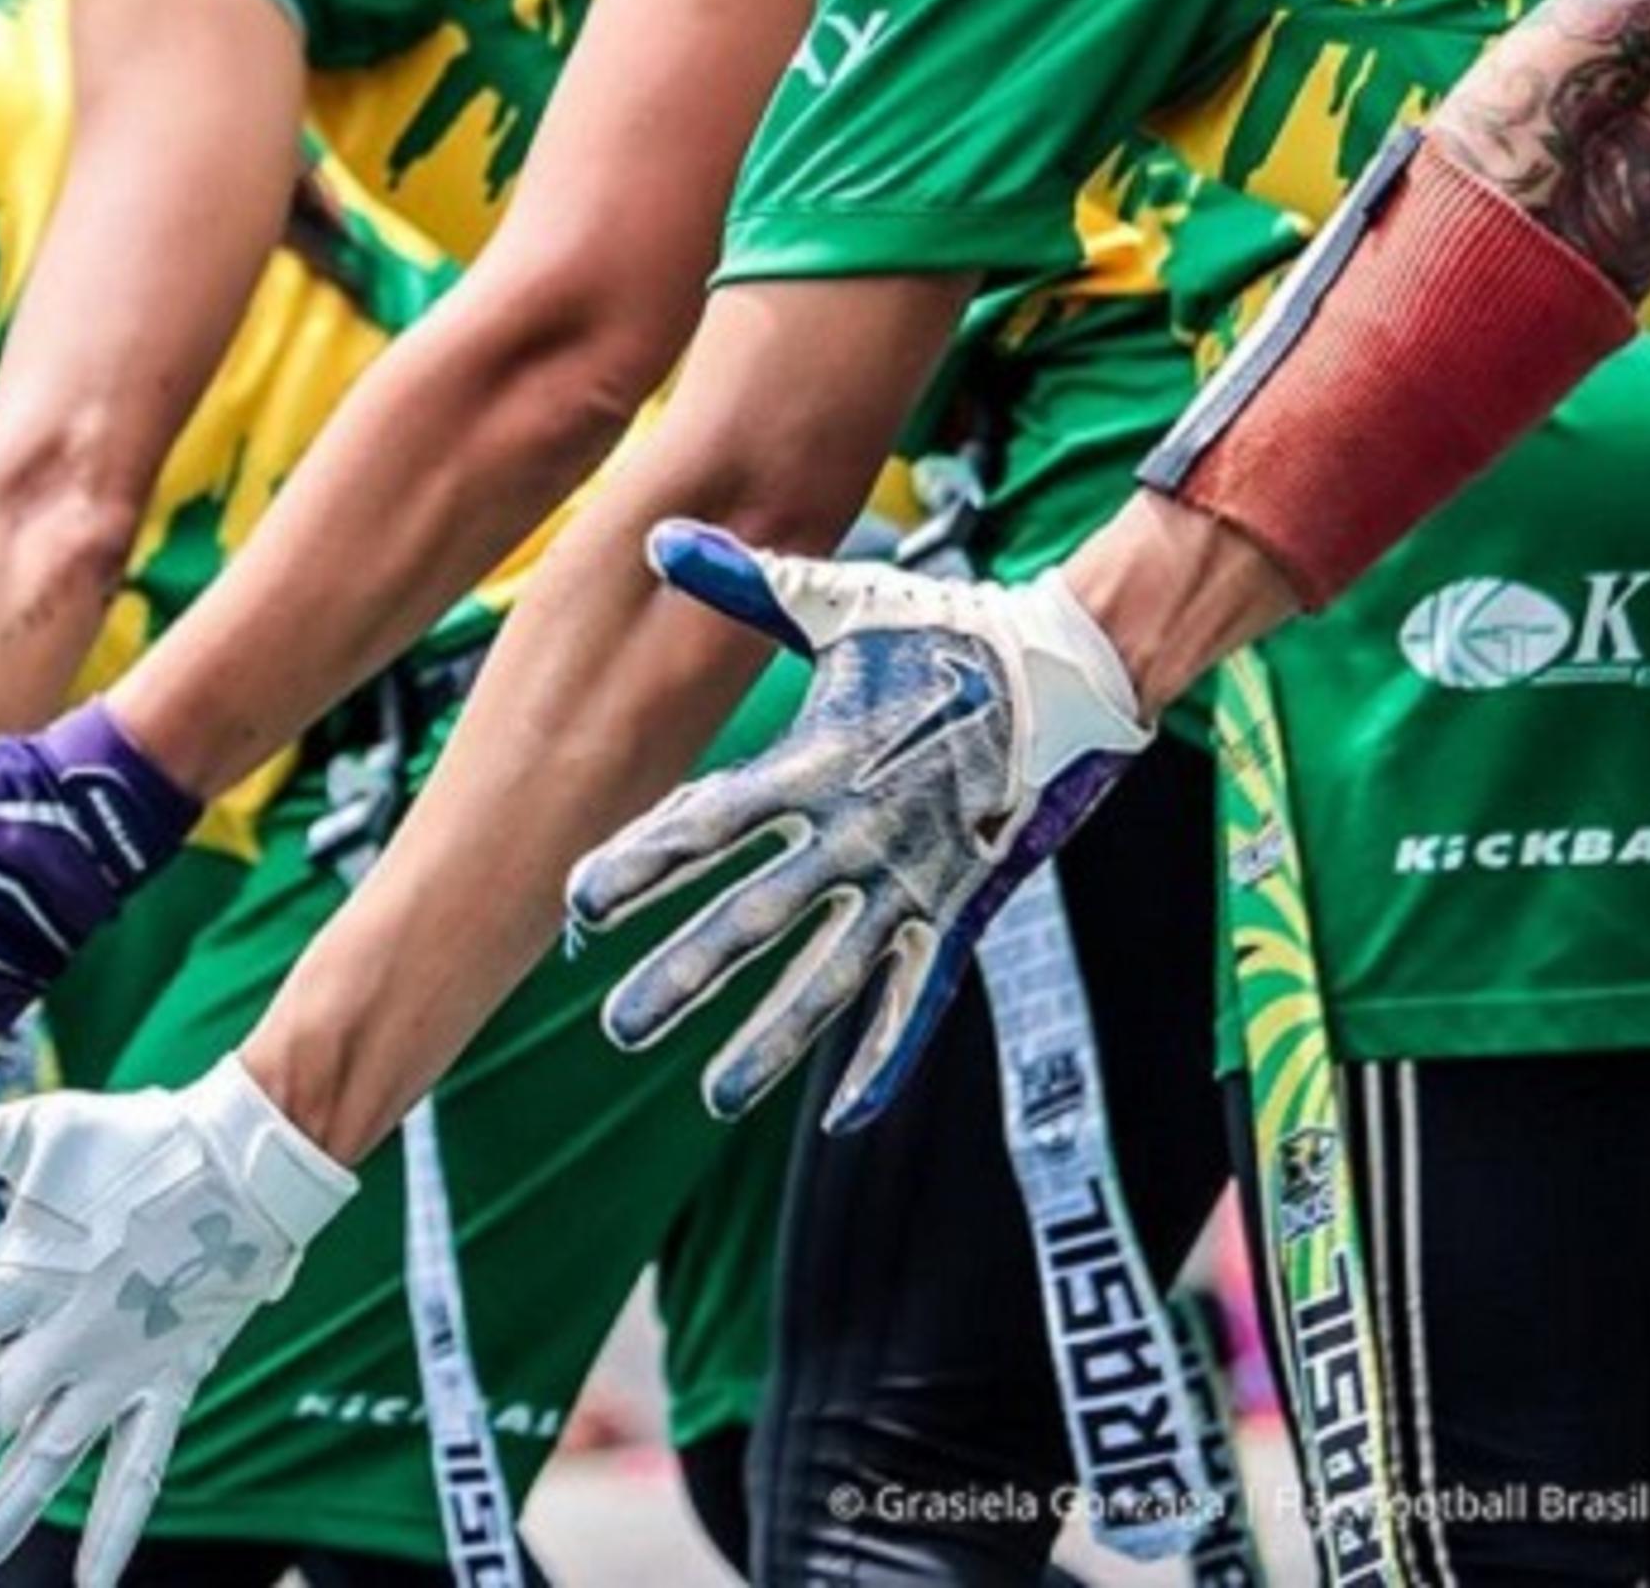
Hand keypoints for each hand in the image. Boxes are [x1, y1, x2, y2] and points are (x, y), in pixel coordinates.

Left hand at [0, 1059, 353, 1586]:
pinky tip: (91, 1584)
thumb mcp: (31, 1127)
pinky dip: (116, 1529)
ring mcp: (118, 1373)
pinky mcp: (168, 1384)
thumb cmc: (135, 1135)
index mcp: (20, 1278)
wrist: (249, 1159)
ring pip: (46, 1467)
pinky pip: (139, 1470)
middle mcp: (62, 1342)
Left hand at [568, 522, 1150, 1129]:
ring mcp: (915, 880)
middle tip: (619, 1027)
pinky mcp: (962, 907)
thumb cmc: (945, 633)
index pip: (709, 824)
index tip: (577, 907)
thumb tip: (658, 536)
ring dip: (772, 1039)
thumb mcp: (841, 604)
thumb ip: (745, 584)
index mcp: (820, 763)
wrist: (1072, 673)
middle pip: (756, 917)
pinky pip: (919, 996)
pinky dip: (883, 1057)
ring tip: (712, 1093)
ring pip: (832, 978)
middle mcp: (860, 833)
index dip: (642, 865)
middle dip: (687, 977)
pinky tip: (843, 1113)